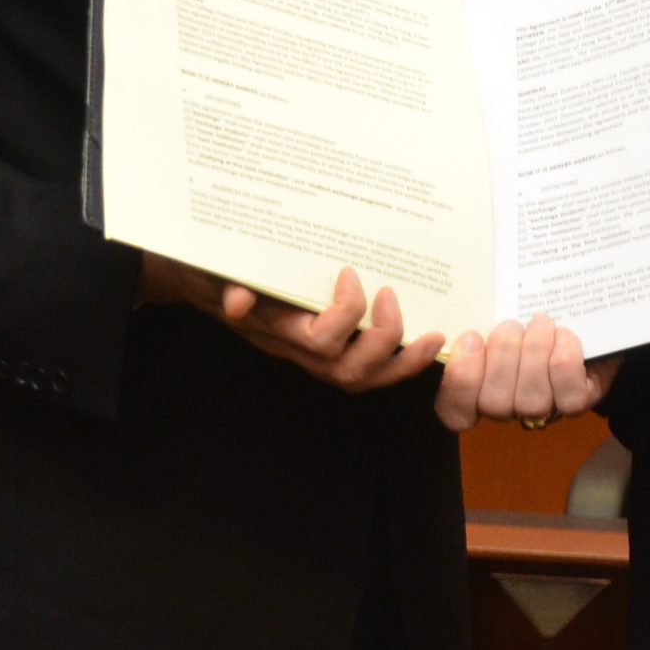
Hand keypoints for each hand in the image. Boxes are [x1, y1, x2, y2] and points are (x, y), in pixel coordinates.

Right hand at [135, 252, 443, 393]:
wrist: (218, 282)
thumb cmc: (226, 272)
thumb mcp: (223, 272)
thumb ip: (231, 285)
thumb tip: (238, 299)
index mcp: (280, 332)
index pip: (319, 340)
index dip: (345, 313)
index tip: (353, 272)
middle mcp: (302, 352)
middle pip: (348, 369)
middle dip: (381, 337)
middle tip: (391, 294)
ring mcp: (320, 357)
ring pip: (364, 378)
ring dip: (402, 362)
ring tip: (432, 336)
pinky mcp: (336, 352)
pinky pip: (371, 372)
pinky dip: (401, 364)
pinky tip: (428, 343)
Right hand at [430, 314, 621, 430]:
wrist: (585, 314)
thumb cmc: (528, 310)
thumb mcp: (499, 308)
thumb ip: (478, 315)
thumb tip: (461, 303)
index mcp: (477, 386)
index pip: (455, 411)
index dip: (457, 383)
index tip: (468, 337)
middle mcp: (508, 403)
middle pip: (493, 403)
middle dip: (503, 356)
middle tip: (511, 324)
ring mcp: (543, 406)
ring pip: (530, 401)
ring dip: (535, 355)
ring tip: (541, 322)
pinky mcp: (576, 401)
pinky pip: (568, 396)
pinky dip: (565, 361)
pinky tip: (564, 335)